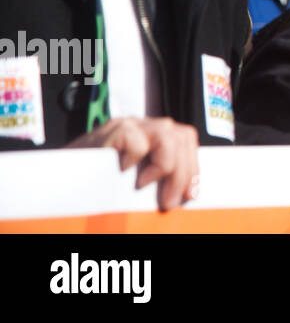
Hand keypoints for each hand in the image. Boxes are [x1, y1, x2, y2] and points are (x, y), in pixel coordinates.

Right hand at [67, 117, 198, 210]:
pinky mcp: (111, 131)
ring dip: (165, 166)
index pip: (186, 139)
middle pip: (182, 137)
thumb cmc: (96, 182)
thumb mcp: (135, 179)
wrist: (59, 177)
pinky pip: (135, 139)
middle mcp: (144, 126)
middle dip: (183, 172)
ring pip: (167, 135)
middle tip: (168, 202)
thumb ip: (158, 176)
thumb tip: (185, 194)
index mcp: (154, 135)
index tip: (191, 194)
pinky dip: (135, 156)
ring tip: (146, 186)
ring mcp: (128, 125)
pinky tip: (124, 171)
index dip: (193, 166)